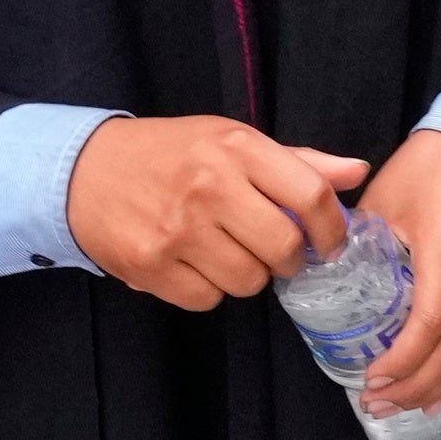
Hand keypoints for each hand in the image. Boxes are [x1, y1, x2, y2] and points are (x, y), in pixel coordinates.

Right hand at [66, 115, 361, 307]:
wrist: (82, 171)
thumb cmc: (170, 154)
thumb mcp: (232, 140)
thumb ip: (297, 161)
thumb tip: (357, 172)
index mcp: (236, 148)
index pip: (311, 196)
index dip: (332, 228)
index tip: (330, 243)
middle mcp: (209, 187)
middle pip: (285, 248)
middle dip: (290, 259)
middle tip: (278, 253)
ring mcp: (178, 229)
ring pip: (249, 281)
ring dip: (248, 275)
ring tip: (227, 252)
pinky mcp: (150, 265)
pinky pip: (207, 299)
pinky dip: (208, 290)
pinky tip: (194, 264)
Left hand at [355, 128, 440, 417]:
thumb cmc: (428, 167)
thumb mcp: (384, 198)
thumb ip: (358, 241)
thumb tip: (324, 280)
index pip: (431, 321)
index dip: (403, 360)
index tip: (372, 380)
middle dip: (416, 385)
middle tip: (377, 405)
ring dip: (440, 385)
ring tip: (404, 408)